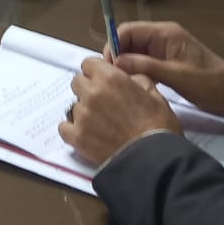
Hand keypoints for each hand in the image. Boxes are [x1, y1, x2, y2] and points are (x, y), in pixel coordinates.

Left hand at [59, 58, 181, 165]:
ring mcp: (82, 115)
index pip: (89, 64)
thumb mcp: (155, 96)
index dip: (97, 72)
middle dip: (88, 89)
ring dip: (84, 111)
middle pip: (78, 82)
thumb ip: (136, 80)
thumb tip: (128, 78)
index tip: (102, 80)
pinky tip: (87, 134)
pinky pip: (64, 127)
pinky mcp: (77, 136)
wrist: (155, 160)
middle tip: (103, 103)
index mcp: (110, 78)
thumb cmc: (159, 129)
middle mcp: (92, 93)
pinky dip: (73, 130)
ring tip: (101, 124)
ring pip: (73, 105)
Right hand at [108, 21, 223, 119]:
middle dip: (117, 55)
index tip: (108, 66)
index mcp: (164, 33)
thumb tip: (117, 62)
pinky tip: (133, 84)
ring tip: (120, 82)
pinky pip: (142, 62)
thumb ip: (147, 66)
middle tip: (112, 77)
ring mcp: (163, 49)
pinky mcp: (165, 62)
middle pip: (128, 39)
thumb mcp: (178, 76)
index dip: (114, 44)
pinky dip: (135, 71)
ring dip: (125, 64)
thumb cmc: (209, 82)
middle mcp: (161, 37)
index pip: (128, 30)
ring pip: (133, 52)